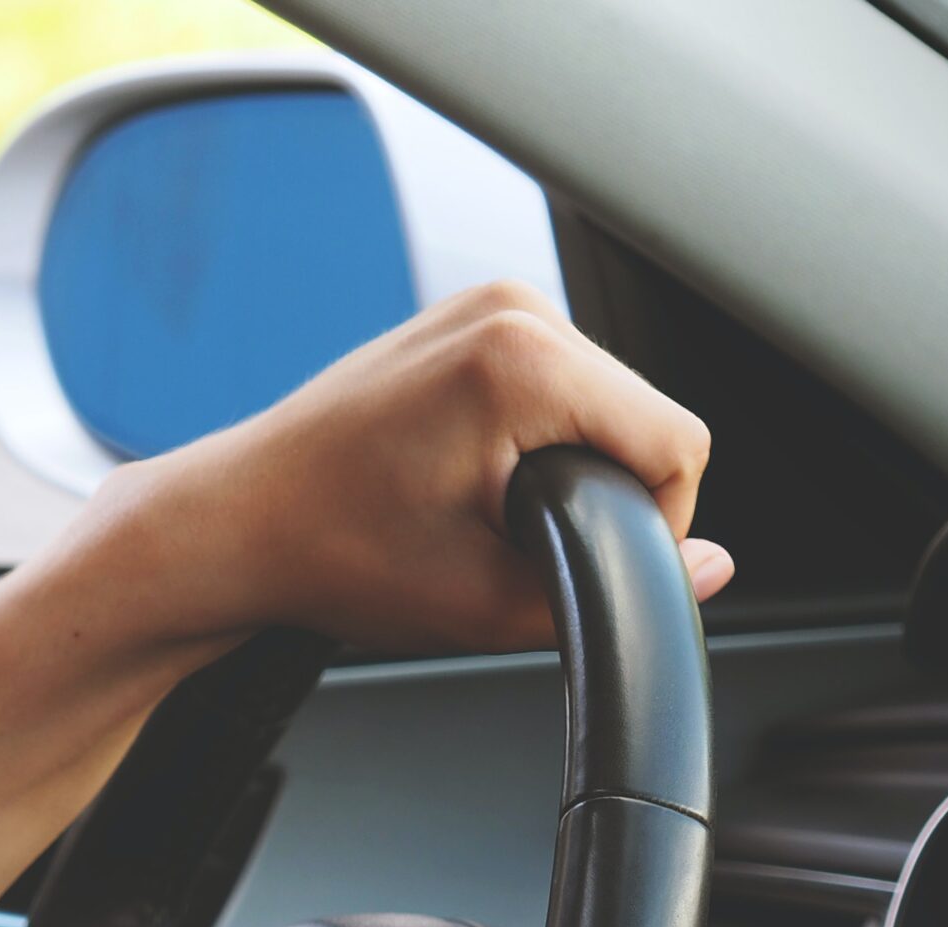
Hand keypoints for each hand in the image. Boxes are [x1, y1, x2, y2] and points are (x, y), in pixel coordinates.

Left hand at [120, 279, 732, 654]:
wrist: (236, 526)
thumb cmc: (331, 553)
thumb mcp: (487, 602)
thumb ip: (617, 591)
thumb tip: (710, 570)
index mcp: (524, 359)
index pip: (677, 442)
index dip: (657, 524)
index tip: (585, 564)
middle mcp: (512, 309)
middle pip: (644, 415)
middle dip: (606, 491)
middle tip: (513, 544)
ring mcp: (488, 304)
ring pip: (604, 400)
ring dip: (571, 464)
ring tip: (480, 512)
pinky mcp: (468, 319)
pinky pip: (556, 384)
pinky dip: (537, 437)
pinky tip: (469, 478)